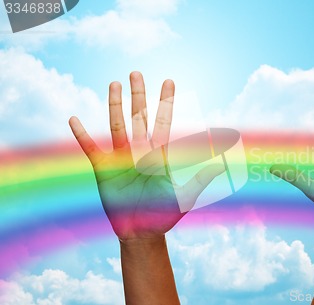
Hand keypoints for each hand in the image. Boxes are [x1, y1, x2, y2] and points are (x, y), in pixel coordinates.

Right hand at [69, 72, 222, 239]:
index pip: (163, 122)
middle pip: (139, 117)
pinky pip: (91, 148)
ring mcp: (121, 158)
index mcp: (160, 155)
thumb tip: (221, 165)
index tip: (169, 81)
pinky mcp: (104, 169)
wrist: (142, 233)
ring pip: (117, 125)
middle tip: (136, 73)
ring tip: (113, 84)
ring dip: (114, 105)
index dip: (166, 102)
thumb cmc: (164, 215)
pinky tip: (74, 119)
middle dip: (139, 95)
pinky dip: (82, 135)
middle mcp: (140, 151)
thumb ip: (199, 179)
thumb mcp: (184, 197)